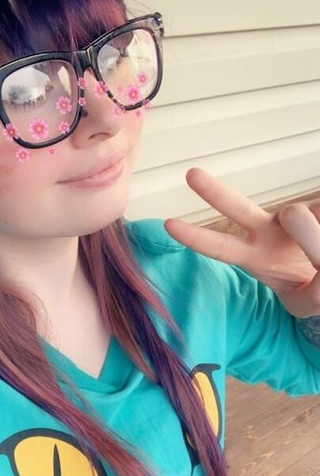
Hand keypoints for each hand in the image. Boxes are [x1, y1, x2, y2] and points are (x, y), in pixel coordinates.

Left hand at [164, 168, 319, 317]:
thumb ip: (312, 288)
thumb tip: (311, 244)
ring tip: (318, 265)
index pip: (221, 248)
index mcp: (256, 257)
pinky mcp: (317, 204)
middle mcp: (268, 231)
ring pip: (297, 216)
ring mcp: (293, 215)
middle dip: (214, 192)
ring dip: (314, 243)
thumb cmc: (317, 292)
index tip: (169, 225)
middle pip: (237, 209)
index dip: (196, 238)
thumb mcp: (310, 301)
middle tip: (190, 174)